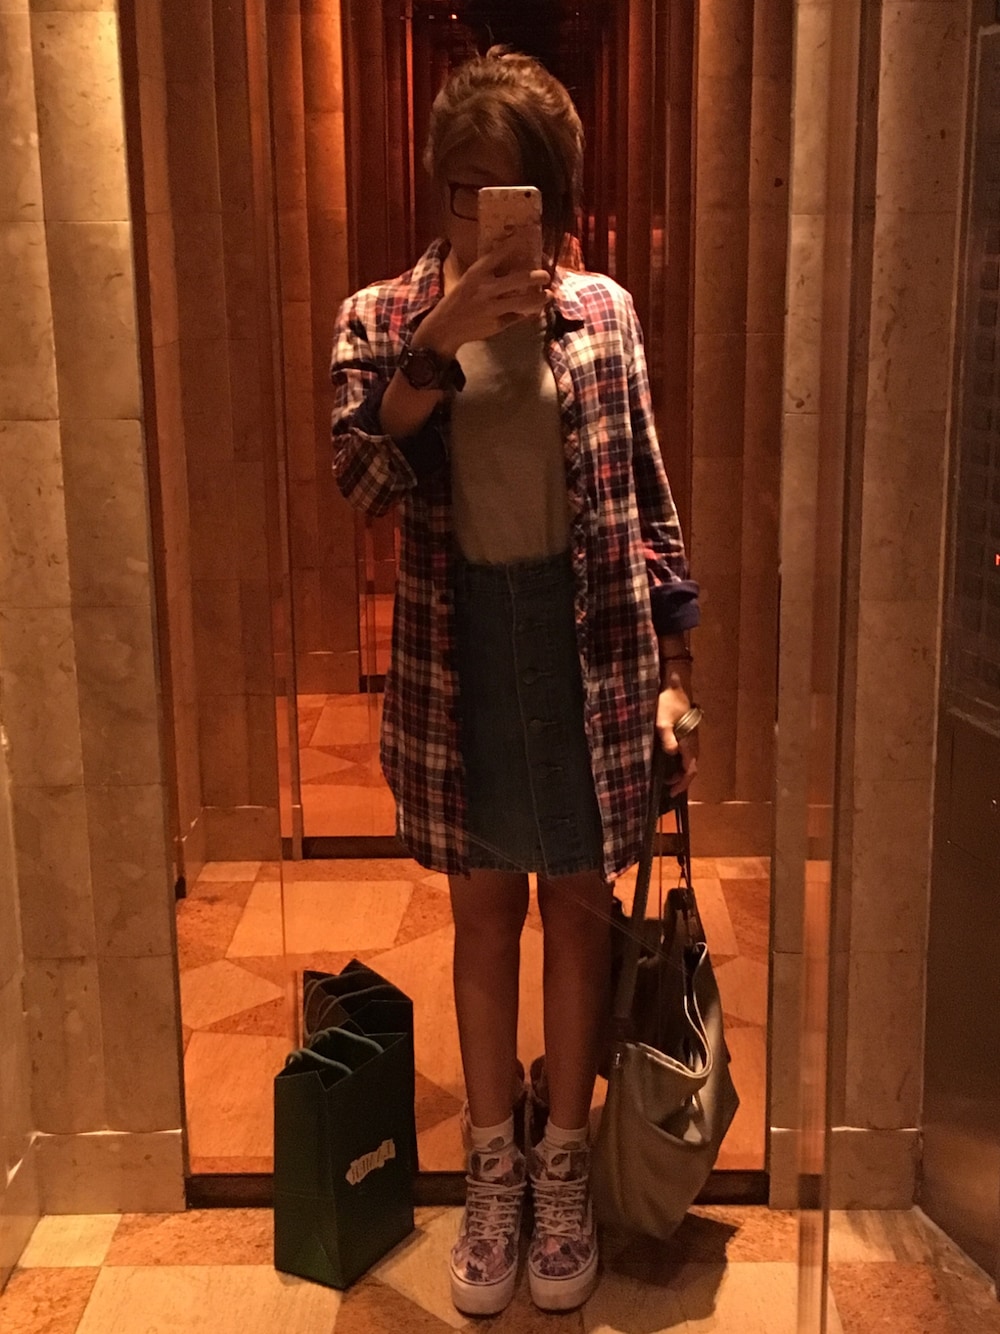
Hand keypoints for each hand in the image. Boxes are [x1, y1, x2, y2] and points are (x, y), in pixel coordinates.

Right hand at [415, 237, 549, 357]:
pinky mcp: (498, 324)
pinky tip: (535, 309)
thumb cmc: (457, 300)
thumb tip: (503, 254)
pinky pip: (518, 317)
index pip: (498, 254)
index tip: (529, 233)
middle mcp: (486, 289)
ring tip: (548, 294)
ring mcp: (493, 308)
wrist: (445, 328)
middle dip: (537, 276)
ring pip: (524, 301)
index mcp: (476, 274)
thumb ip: (484, 271)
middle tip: (546, 275)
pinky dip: (528, 313)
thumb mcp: (465, 280)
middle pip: (518, 279)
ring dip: (539, 298)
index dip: (515, 243)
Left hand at [656, 686, 698, 797]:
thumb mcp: (662, 722)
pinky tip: (670, 761)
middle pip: (691, 769)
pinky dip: (680, 763)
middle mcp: (694, 743)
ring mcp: (693, 738)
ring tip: (667, 778)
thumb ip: (668, 738)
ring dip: (680, 772)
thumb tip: (672, 753)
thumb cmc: (668, 703)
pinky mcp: (689, 733)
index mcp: (689, 743)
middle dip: (681, 781)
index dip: (682, 784)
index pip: (690, 770)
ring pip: (690, 761)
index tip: (672, 793)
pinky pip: (687, 754)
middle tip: (668, 788)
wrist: (676, 686)